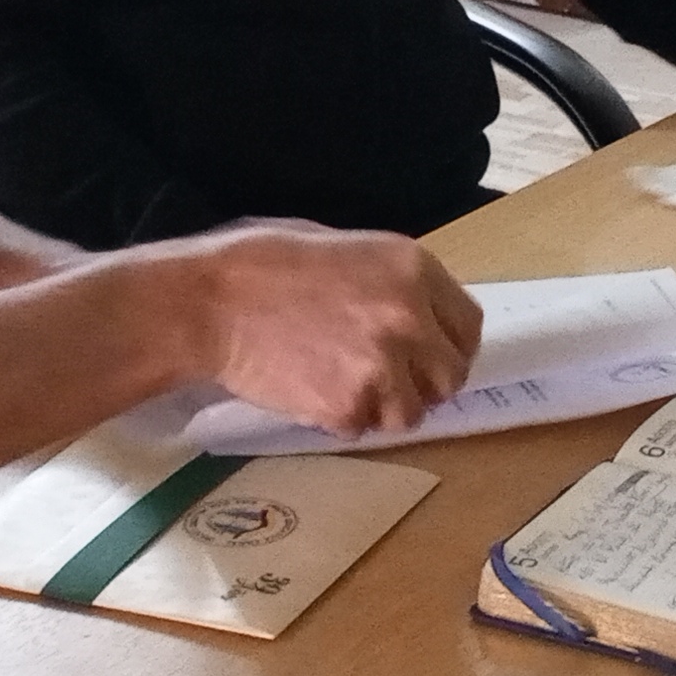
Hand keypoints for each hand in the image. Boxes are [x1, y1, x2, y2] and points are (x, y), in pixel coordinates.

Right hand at [183, 223, 482, 435]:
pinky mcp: (349, 405)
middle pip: (452, 375)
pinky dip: (341, 420)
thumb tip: (417, 313)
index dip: (449, 346)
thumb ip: (389, 281)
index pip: (468, 326)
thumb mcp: (341, 248)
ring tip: (341, 387)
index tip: (430, 358)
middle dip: (425, 384)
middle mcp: (409, 317)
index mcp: (413, 269)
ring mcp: (382, 365)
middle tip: (390, 383)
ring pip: (411, 413)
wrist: (208, 303)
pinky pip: (363, 428)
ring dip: (383, 409)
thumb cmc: (261, 264)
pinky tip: (309, 392)